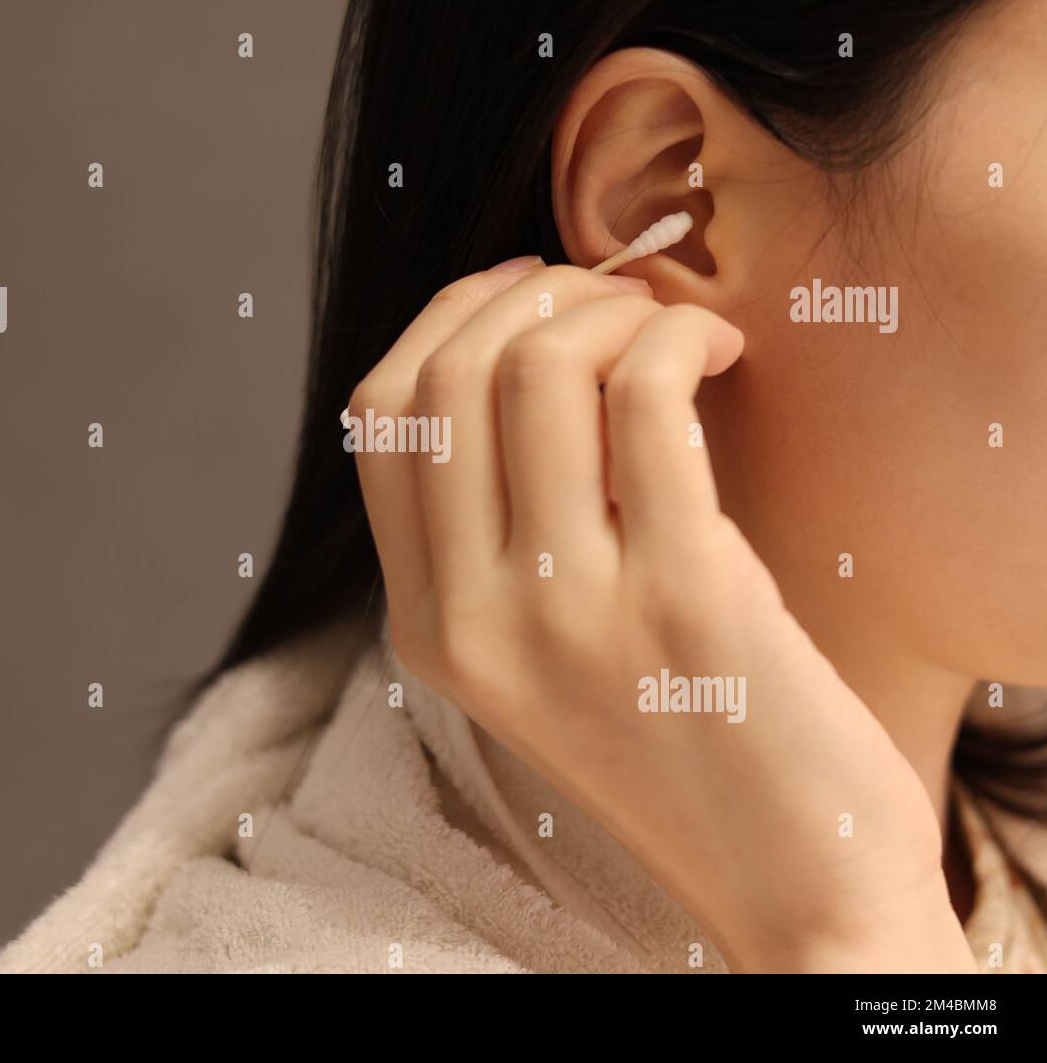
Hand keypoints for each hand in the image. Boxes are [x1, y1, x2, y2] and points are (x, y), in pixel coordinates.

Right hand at [349, 257, 973, 971]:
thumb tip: (523, 344)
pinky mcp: (682, 598)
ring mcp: (567, 613)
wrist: (792, 878)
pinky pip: (646, 396)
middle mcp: (472, 620)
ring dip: (609, 306)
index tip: (521, 293)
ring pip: (538, 368)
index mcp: (426, 626)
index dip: (446, 319)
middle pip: (446, 374)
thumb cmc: (682, 741)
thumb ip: (501, 530)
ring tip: (670, 330)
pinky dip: (677, 335)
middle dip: (527, 293)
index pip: (379, 416)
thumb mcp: (542, 651)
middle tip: (608, 300)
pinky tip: (719, 353)